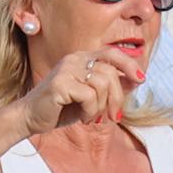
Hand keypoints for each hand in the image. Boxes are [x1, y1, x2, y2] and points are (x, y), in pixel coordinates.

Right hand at [17, 46, 131, 137]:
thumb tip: (137, 80)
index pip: (111, 53)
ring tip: (90, 117)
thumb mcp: (91, 97)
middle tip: (112, 116)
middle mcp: (74, 59)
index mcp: (81, 58)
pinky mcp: (60, 83)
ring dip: (101, 107)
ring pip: (102, 85)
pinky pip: (89, 96)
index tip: (141, 79)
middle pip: (110, 73)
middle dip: (117, 98)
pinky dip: (90, 111)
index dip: (129, 65)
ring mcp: (66, 69)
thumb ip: (110, 87)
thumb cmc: (61, 108)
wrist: (31, 118)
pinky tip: (81, 117)